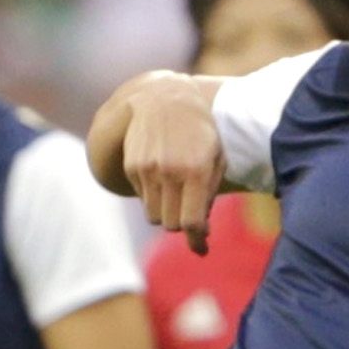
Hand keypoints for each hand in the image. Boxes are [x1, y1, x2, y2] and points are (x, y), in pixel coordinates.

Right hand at [98, 75, 225, 249]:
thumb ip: (209, 194)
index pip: (192, 222)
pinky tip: (162, 174)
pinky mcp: (132, 166)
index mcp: (196, 170)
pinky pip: (142, 198)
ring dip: (166, 212)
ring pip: (153, 216)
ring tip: (176, 193)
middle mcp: (169, 171)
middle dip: (182, 224)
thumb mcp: (216, 157)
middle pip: (171, 224)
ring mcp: (147, 169)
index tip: (202, 249)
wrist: (165, 99)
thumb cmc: (200, 132)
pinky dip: (153, 196)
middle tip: (191, 214)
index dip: (197, 240)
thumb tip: (201, 235)